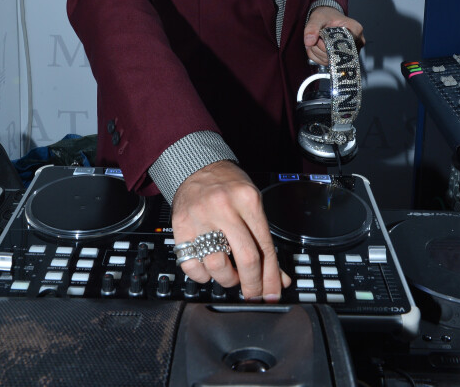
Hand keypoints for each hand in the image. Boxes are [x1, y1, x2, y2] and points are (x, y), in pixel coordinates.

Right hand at [171, 160, 290, 300]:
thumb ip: (263, 239)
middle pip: (246, 258)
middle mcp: (224, 207)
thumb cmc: (228, 186)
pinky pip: (192, 265)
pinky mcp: (181, 227)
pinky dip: (203, 275)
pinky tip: (209, 268)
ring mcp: (201, 217)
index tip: (273, 294)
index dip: (271, 277)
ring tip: (230, 275)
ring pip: (218, 266)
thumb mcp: (252, 203)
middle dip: (253, 285)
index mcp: (248, 200)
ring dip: (227, 279)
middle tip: (254, 294)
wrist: (197, 166)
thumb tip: (278, 277)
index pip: (265, 247)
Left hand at [304, 5, 364, 64]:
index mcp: (355, 29)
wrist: (328, 17)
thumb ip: (312, 28)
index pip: (342, 45)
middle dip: (320, 48)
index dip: (326, 44)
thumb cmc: (327, 15)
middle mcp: (357, 42)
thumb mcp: (318, 18)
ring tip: (316, 41)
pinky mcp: (343, 58)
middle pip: (336, 55)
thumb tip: (309, 42)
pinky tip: (317, 47)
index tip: (319, 38)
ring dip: (318, 53)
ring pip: (330, 61)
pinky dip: (318, 56)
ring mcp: (351, 52)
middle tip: (316, 38)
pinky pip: (328, 62)